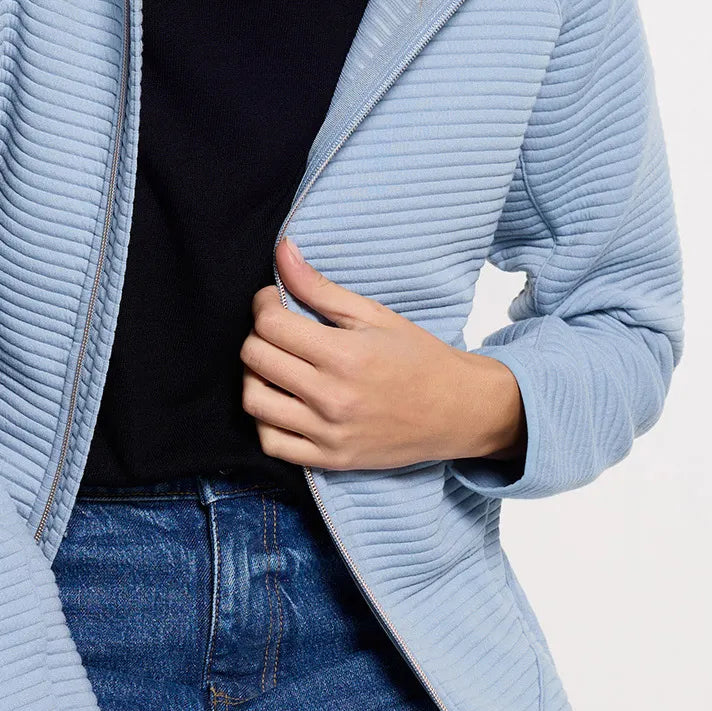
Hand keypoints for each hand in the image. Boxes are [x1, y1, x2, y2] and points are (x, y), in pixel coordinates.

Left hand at [240, 237, 527, 470]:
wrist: (458, 410)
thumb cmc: (418, 357)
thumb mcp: (374, 314)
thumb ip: (320, 287)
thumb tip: (282, 251)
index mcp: (344, 354)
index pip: (270, 324)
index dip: (263, 304)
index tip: (274, 300)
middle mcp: (332, 397)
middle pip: (255, 359)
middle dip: (257, 334)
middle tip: (276, 329)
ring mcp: (328, 433)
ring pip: (254, 402)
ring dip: (254, 376)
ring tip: (275, 365)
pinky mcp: (330, 459)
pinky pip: (272, 443)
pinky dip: (264, 420)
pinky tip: (280, 401)